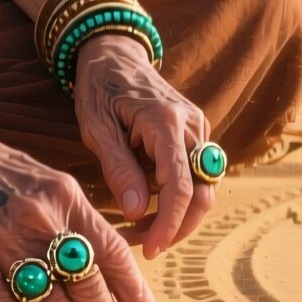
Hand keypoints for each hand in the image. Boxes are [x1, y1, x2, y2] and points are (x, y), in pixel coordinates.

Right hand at [0, 120, 160, 301]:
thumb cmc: (1, 173)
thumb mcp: (48, 183)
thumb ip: (77, 222)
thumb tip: (109, 272)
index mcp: (67, 197)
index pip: (112, 251)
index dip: (135, 292)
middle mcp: (41, 218)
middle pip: (86, 280)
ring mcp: (3, 239)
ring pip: (48, 297)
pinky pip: (0, 300)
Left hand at [72, 32, 215, 257]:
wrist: (115, 52)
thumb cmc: (99, 87)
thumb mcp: (97, 127)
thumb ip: (118, 169)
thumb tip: (136, 213)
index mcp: (165, 122)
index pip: (181, 186)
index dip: (169, 224)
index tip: (149, 249)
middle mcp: (192, 125)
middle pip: (204, 192)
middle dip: (179, 227)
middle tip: (145, 247)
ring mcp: (199, 127)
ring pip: (204, 186)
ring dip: (179, 216)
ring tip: (140, 230)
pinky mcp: (196, 133)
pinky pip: (196, 174)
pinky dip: (177, 198)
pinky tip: (147, 208)